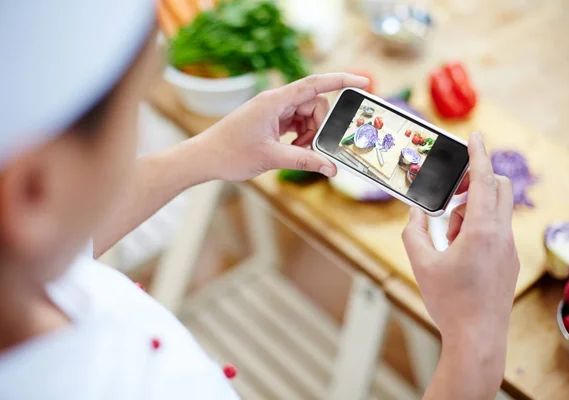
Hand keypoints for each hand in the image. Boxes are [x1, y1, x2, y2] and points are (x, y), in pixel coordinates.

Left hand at [199, 73, 369, 180]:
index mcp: (275, 101)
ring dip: (309, 134)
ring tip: (297, 152)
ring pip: (306, 116)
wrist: (205, 158)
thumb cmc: (231, 153)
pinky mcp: (270, 121)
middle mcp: (275, 101)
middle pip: (314, 104)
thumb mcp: (272, 158)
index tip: (363, 82)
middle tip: (311, 148)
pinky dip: (300, 137)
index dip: (341, 81)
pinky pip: (296, 123)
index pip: (315, 84)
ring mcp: (273, 111)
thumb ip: (304, 161)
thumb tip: (332, 168)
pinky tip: (293, 151)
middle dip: (319, 126)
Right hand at [402, 132, 519, 344]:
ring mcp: (509, 248)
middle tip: (452, 199)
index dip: (479, 155)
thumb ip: (414, 230)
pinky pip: (495, 231)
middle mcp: (501, 235)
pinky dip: (476, 230)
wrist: (478, 337)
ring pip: (494, 212)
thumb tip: (415, 212)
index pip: (484, 180)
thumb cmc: (450, 301)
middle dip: (475, 185)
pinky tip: (458, 252)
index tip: (477, 136)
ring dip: (471, 213)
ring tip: (448, 239)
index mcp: (482, 231)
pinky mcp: (509, 260)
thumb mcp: (421, 262)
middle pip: (498, 190)